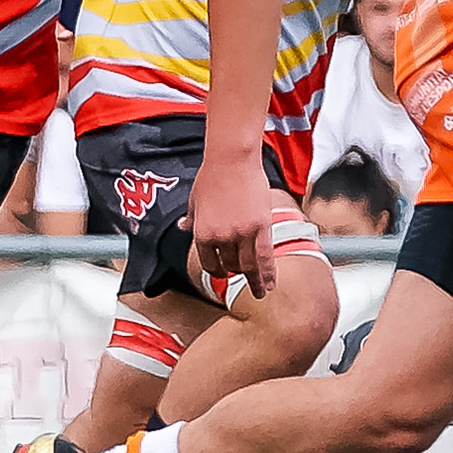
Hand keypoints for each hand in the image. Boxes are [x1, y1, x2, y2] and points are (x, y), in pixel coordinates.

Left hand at [187, 162, 280, 297]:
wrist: (231, 160)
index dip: (217, 270)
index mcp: (202, 233)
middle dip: (236, 272)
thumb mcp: (195, 199)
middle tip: (244, 280)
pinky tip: (270, 284)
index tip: (223, 273)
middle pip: (230, 265)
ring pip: (249, 267)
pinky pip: (265, 257)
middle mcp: (221, 237)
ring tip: (260, 292)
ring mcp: (241, 234)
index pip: (209, 263)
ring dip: (255, 281)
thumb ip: (192, 218)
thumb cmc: (212, 176)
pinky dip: (268, 273)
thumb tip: (182, 227)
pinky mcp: (260, 227)